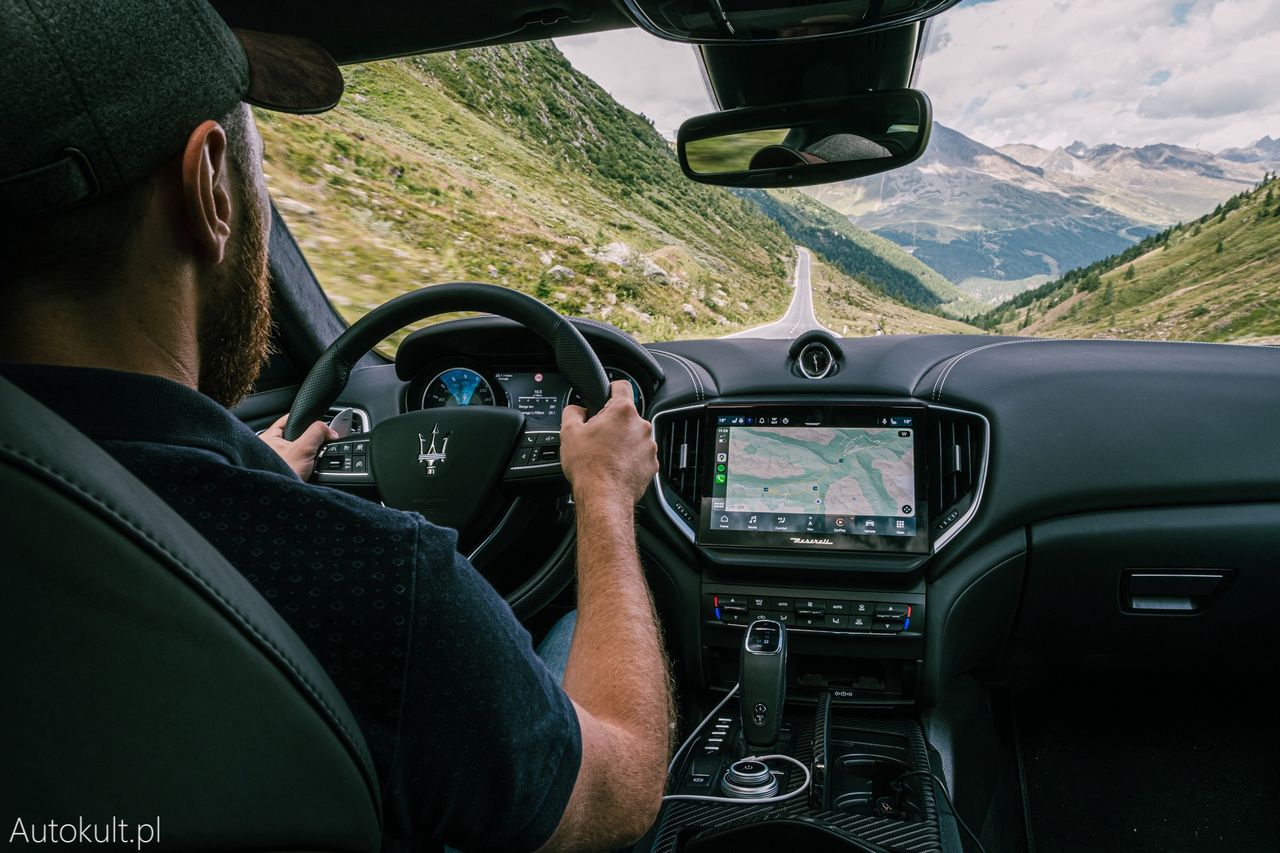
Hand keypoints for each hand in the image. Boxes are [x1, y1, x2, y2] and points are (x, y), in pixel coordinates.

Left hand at [259, 414, 337, 479]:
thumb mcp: (303, 450)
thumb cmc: (280, 475)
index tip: (317, 420)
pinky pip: (294, 464)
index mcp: (266, 437)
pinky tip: (308, 471)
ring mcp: (271, 462)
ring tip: (313, 460)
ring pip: (293, 452)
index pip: (286, 419)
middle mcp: (265, 448)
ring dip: (305, 455)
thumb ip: (317, 433)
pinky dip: (302, 466)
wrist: (277, 502)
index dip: (304, 419)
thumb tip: (330, 430)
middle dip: (306, 439)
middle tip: (318, 444)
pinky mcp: (277, 474)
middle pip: (292, 436)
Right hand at [561, 380, 658, 505]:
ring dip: (623, 442)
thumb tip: (576, 409)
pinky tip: (615, 467)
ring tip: (606, 456)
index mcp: (622, 411)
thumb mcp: (569, 432)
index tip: (607, 394)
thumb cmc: (588, 466)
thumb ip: (572, 412)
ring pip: (634, 436)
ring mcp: (649, 446)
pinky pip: (640, 455)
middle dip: (613, 423)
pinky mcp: (652, 464)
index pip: (622, 386)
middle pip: (627, 416)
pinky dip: (630, 459)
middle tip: (598, 437)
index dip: (611, 388)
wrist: (604, 498)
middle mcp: (641, 425)